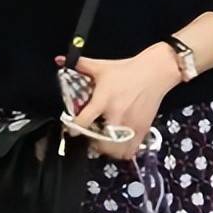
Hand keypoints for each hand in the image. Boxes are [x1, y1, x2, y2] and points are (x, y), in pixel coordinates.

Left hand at [56, 45, 179, 158]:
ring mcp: (131, 126)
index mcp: (103, 101)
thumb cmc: (125, 70)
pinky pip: (130, 151)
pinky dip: (121, 152)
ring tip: (102, 142)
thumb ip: (79, 65)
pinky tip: (117, 143)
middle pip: (100, 143)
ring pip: (115, 152)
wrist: (154, 72)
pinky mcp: (142, 130)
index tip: (69, 129)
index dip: (73, 128)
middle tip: (88, 136)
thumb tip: (58, 59)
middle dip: (91, 143)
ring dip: (106, 150)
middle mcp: (117, 116)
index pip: (83, 122)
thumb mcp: (100, 66)